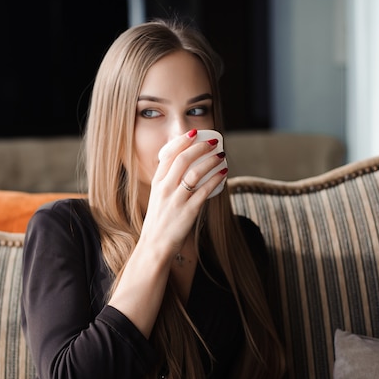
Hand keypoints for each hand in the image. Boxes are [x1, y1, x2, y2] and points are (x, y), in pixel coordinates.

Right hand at [143, 129, 227, 255]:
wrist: (155, 245)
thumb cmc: (159, 221)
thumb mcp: (157, 197)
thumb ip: (167, 182)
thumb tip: (186, 167)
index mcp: (157, 182)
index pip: (168, 155)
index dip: (182, 141)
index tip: (193, 132)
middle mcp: (165, 189)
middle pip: (183, 160)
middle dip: (200, 147)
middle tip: (213, 142)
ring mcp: (176, 200)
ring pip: (195, 173)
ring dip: (210, 161)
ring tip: (222, 156)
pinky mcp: (188, 212)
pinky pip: (205, 191)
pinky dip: (216, 180)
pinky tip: (224, 173)